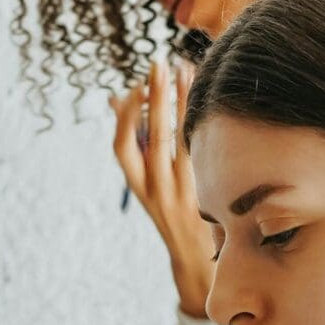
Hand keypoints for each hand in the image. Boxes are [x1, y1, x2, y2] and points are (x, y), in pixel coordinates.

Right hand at [111, 59, 215, 318]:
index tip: (134, 88)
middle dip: (155, 98)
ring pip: (181, 140)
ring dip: (183, 103)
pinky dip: (203, 123)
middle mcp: (157, 188)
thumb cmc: (170, 210)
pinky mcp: (207, 191)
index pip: (122, 148)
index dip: (126, 117)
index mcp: (137, 185)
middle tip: (159, 64)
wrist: (197, 259)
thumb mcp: (146, 183)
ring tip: (185, 70)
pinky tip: (207, 99)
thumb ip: (134, 143)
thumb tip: (117, 99)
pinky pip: (204, 152)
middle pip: (153, 138)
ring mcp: (184, 190)